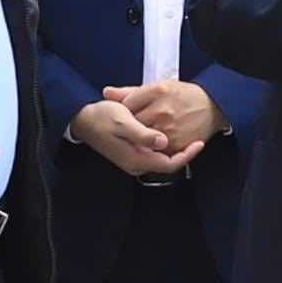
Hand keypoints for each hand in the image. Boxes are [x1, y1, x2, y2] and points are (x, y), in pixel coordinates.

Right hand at [69, 100, 204, 177]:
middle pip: (167, 163)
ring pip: (161, 158)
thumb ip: (143, 135)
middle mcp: (136, 163)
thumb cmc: (102, 118)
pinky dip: (164, 144)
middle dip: (184, 152)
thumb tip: (163, 142)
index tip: (199, 143)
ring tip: (188, 133)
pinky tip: (169, 132)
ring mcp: (133, 159)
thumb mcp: (124, 122)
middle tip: (197, 136)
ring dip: (175, 148)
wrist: (82, 119)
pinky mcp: (131, 152)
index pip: (169, 164)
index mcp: (136, 159)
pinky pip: (153, 152)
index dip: (187, 155)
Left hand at [103, 81, 227, 153]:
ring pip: (142, 139)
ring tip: (143, 135)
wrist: (214, 107)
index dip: (124, 110)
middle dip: (131, 126)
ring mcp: (169, 129)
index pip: (127, 105)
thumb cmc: (185, 95)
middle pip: (133, 124)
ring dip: (140, 139)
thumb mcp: (159, 87)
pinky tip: (153, 143)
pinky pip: (156, 151)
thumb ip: (131, 91)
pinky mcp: (176, 144)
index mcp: (157, 92)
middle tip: (134, 125)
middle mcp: (162, 111)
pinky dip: (153, 149)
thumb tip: (106, 92)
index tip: (127, 113)